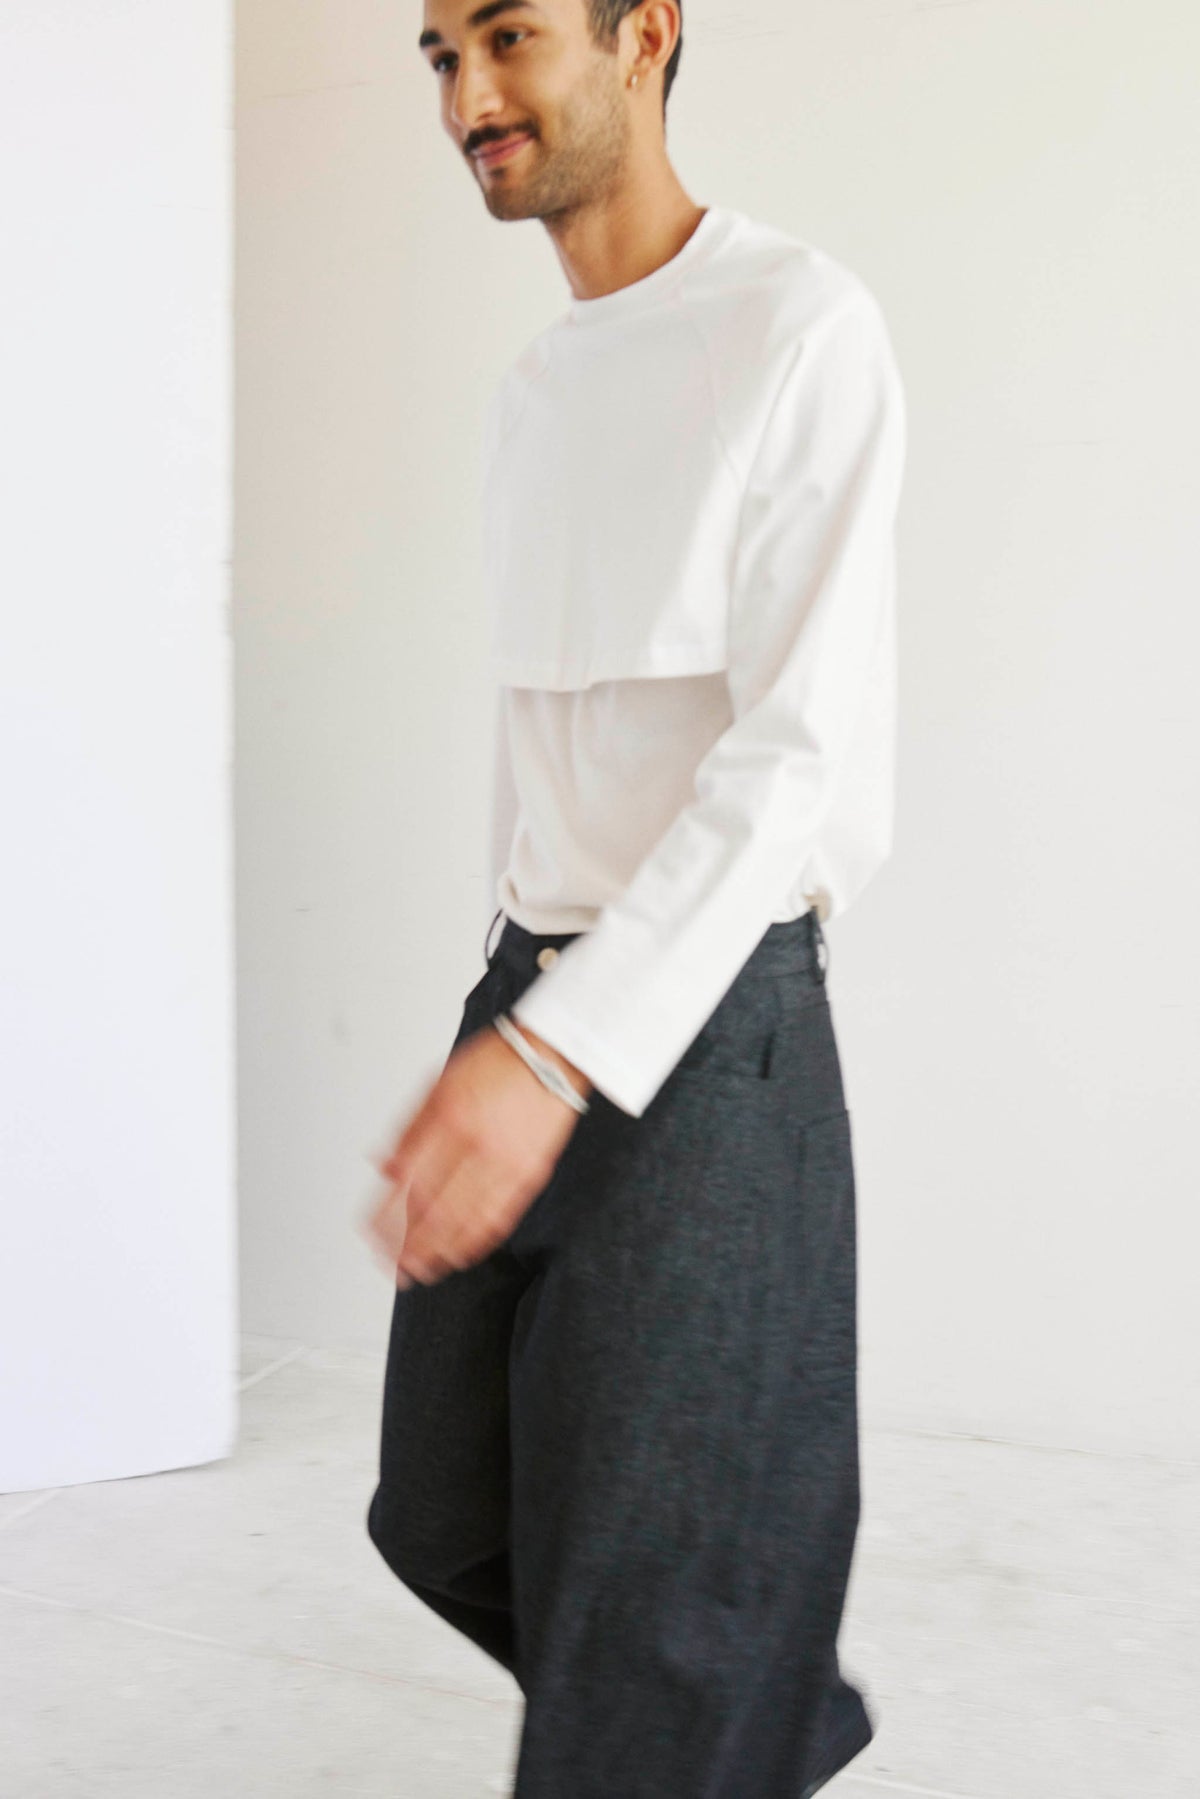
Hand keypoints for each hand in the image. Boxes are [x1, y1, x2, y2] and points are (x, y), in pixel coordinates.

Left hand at [361, 1021, 590, 1286]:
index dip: (386, 1214)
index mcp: (448, 1118)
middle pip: (432, 1208)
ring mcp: (505, 1163)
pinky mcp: (530, 1174)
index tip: (371, 1234)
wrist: (552, 1055)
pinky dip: (476, 1241)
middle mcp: (475, 1144)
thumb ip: (408, 1128)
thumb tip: (384, 1167)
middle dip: (406, 1243)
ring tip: (418, 1270)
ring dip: (437, 1251)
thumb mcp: (438, 1083)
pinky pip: (499, 1217)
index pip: (406, 1181)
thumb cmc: (497, 1062)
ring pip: (465, 1220)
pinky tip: (459, 1254)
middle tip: (389, 1263)